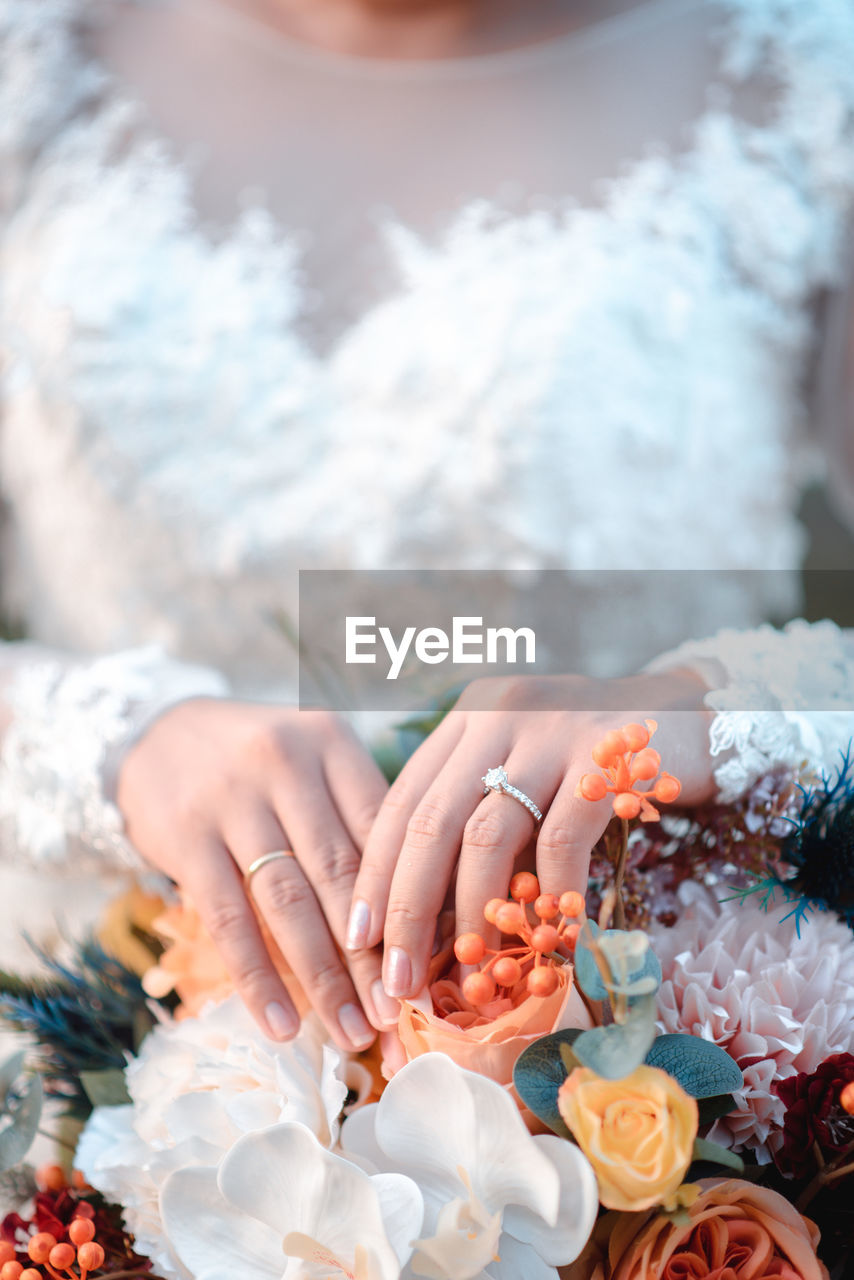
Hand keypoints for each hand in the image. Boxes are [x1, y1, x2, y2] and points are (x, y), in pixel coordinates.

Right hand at [117, 699, 398, 1048]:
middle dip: (375, 955)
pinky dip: (257, 980)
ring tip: (352, 1034)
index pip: (382, 832)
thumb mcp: (311, 762)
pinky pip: (229, 920)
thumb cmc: (257, 763)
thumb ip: (358, 819)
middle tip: (401, 1018)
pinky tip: (282, 1025)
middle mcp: (286, 763)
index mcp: (331, 743)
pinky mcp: (187, 837)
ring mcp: (232, 800)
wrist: (155, 734)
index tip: (432, 964)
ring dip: (325, 979)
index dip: (410, 903)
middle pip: (342, 874)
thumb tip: (423, 914)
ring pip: (290, 903)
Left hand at [346, 669, 714, 999]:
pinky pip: (562, 840)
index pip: (401, 802)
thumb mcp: (524, 771)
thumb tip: (426, 919)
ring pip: (487, 835)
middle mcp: (497, 716)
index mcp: (466, 720)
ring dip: (473, 916)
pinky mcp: (604, 755)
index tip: (358, 938)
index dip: (375, 873)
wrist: (692, 712)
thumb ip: (479, 817)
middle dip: (408, 908)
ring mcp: (550, 730)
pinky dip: (549, 896)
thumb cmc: (592, 759)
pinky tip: (548, 940)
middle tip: (397, 979)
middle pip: (431, 822)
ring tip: (469, 976)